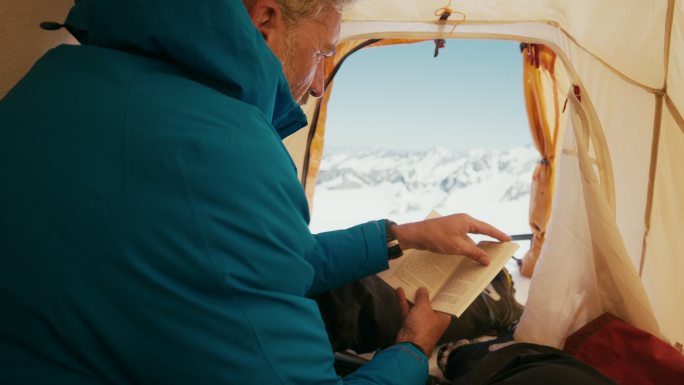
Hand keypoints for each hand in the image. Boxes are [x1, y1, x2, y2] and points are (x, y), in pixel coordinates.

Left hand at [393, 213, 510, 264]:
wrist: (415, 234)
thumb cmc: (435, 238)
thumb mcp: (457, 247)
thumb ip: (473, 253)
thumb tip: (487, 260)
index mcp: (466, 221)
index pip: (487, 229)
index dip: (498, 235)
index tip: (508, 240)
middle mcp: (462, 220)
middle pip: (481, 230)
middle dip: (491, 239)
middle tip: (502, 246)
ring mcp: (455, 225)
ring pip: (472, 235)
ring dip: (479, 244)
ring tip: (489, 252)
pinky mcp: (449, 230)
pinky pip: (464, 237)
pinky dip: (470, 245)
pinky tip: (471, 253)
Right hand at [395, 287, 450, 355]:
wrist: (409, 345)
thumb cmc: (422, 325)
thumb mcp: (424, 307)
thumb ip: (423, 296)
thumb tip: (423, 289)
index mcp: (443, 316)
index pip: (443, 302)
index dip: (440, 291)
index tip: (437, 281)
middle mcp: (434, 319)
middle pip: (429, 303)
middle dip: (424, 292)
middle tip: (423, 279)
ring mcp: (421, 322)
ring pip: (417, 306)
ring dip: (413, 296)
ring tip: (411, 282)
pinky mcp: (411, 323)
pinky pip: (408, 310)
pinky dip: (404, 301)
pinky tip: (399, 290)